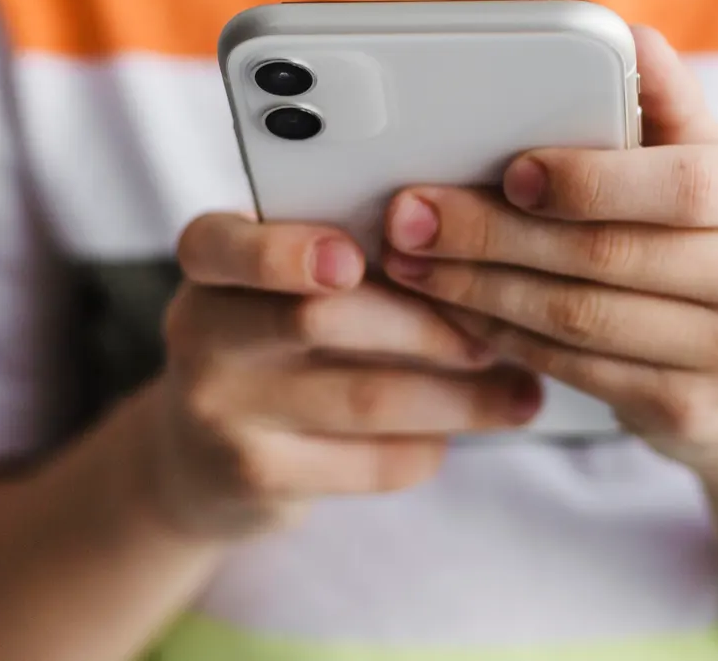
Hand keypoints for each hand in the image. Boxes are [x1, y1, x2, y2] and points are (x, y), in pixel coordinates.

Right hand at [143, 214, 542, 541]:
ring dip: (456, 399)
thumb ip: (344, 253)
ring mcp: (220, 409)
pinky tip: (457, 436)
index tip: (351, 259)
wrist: (200, 456)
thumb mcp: (277, 285)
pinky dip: (426, 447)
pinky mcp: (254, 475)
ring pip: (363, 397)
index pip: (221, 242)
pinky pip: (365, 461)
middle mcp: (200, 331)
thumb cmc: (273, 340)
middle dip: (425, 326)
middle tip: (493, 335)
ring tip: (518, 396)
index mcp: (210, 261)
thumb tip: (466, 248)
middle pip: (320, 319)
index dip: (283, 252)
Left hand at [379, 27, 717, 473]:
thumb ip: (665, 106)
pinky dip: (501, 335)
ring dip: (480, 288)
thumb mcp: (708, 165)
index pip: (682, 184)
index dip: (590, 180)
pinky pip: (571, 369)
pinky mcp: (688, 412)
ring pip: (579, 319)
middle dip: (495, 235)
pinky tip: (455, 308)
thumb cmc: (713, 242)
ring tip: (413, 262)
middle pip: (610, 256)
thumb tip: (630, 38)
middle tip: (411, 217)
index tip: (510, 171)